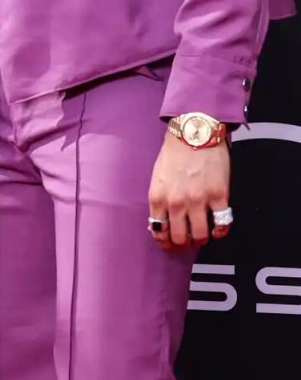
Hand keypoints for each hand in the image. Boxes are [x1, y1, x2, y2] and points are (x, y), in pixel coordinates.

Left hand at [148, 132, 230, 250]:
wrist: (193, 134)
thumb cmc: (173, 154)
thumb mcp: (157, 178)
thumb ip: (158, 202)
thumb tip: (157, 225)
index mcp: (158, 197)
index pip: (159, 232)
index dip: (165, 243)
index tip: (170, 245)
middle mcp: (176, 202)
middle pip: (181, 239)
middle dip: (184, 244)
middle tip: (189, 242)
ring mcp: (198, 200)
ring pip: (201, 236)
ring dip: (202, 239)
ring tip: (203, 235)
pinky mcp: (219, 196)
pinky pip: (222, 224)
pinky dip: (221, 231)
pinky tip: (219, 228)